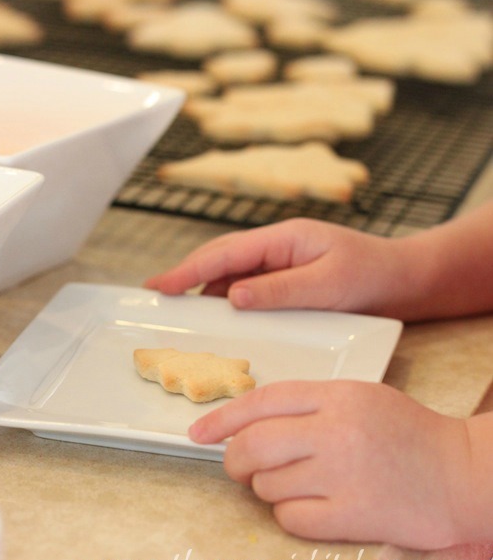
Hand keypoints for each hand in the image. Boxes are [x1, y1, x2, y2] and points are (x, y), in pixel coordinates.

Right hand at [145, 218, 407, 316]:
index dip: (189, 269)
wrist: (403, 282)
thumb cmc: (371, 275)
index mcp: (283, 238)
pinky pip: (248, 290)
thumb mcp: (328, 283)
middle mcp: (276, 248)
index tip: (160, 286)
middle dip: (186, 277)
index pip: (226, 252)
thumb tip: (232, 296)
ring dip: (206, 293)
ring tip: (178, 314)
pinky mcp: (285, 282)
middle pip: (221, 260)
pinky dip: (228, 304)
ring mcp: (279, 264)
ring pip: (231, 276)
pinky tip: (217, 321)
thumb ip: (280, 289)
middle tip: (155, 298)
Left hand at [189, 380, 470, 548]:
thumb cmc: (409, 433)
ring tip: (293, 484)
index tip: (198, 432)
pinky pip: (290, 518)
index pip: (262, 401)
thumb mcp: (361, 397)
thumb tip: (252, 424)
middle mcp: (335, 430)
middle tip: (236, 467)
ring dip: (267, 488)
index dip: (222, 417)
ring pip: (267, 484)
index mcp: (337, 394)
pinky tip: (311, 506)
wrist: (461, 472)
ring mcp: (343, 474)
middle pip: (253, 444)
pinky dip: (289, 515)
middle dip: (233, 460)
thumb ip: (311, 404)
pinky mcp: (353, 515)